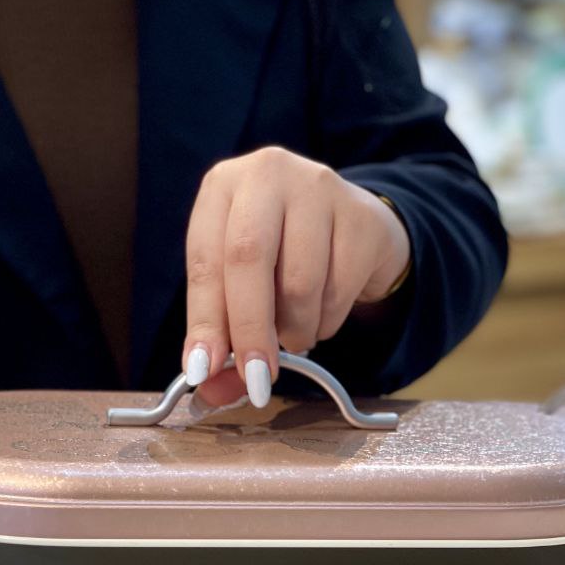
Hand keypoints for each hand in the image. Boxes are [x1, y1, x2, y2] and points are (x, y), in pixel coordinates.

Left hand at [181, 146, 409, 413]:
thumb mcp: (240, 288)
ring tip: (293, 332)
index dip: (204, 321)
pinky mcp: (362, 215)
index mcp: (223, 187)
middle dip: (250, 330)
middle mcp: (268, 173)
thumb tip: (211, 391)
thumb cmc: (281, 258)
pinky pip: (339, 291)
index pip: (205, 260)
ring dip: (295, 330)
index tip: (203, 371)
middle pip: (249, 259)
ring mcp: (320, 187)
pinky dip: (327, 321)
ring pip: (299, 284)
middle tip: (255, 379)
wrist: (351, 228)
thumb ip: (223, 338)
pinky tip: (323, 312)